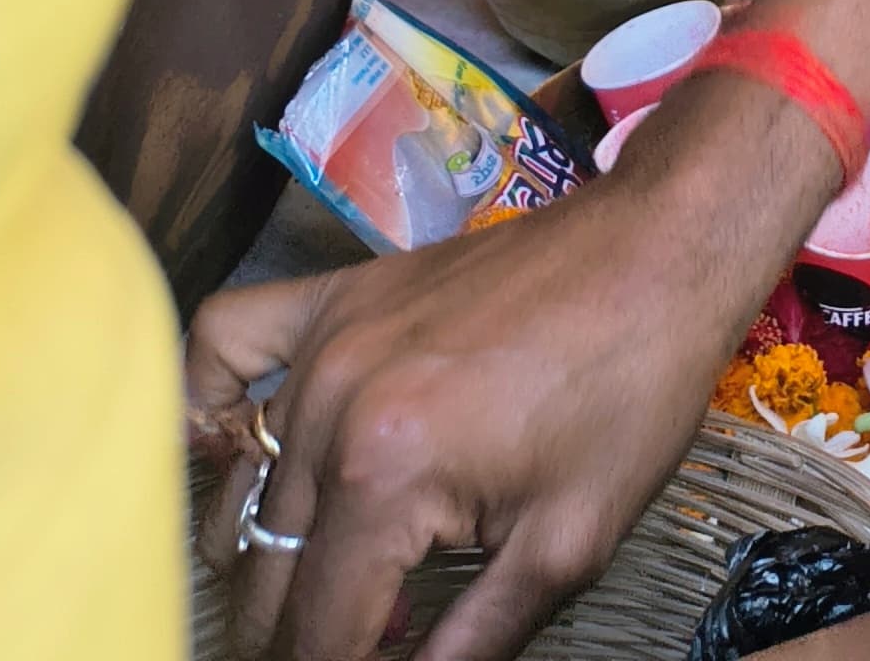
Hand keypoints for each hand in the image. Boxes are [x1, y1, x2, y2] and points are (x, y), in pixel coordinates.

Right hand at [189, 109, 799, 660]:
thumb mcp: (565, 547)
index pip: (314, 633)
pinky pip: (226, 343)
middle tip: (372, 635)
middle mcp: (329, 406)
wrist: (661, 248)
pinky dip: (208, 406)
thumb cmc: (630, 392)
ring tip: (338, 588)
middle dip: (306, 635)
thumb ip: (465, 647)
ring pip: (243, 493)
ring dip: (274, 561)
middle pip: (265, 578)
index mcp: (384, 475)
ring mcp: (324, 341)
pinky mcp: (336, 295)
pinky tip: (234, 457)